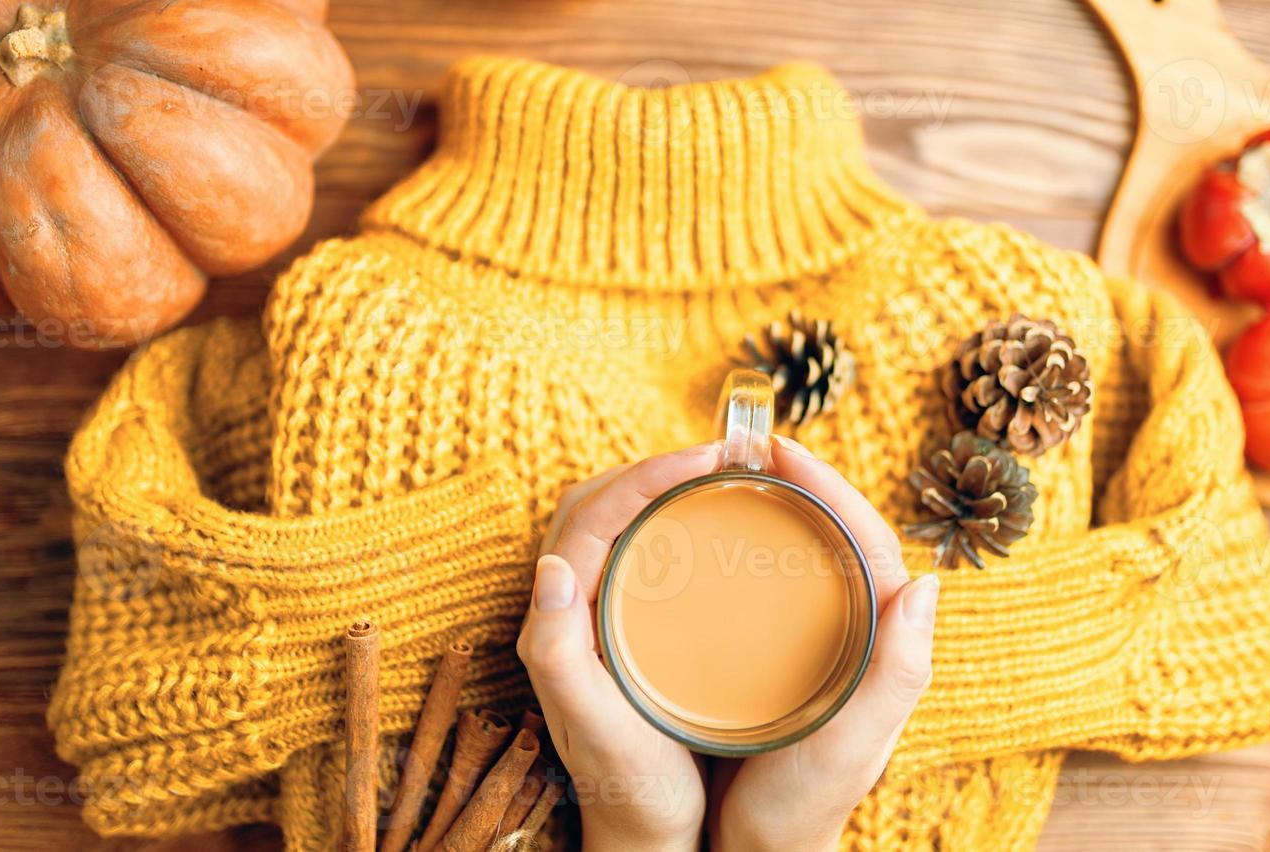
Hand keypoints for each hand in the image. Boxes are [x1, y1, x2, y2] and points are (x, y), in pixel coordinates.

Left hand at [517, 443, 721, 851]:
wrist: (645, 835)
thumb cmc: (628, 788)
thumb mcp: (596, 729)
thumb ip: (560, 655)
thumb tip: (550, 566)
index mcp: (555, 623)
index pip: (590, 519)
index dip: (644, 476)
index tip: (706, 458)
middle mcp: (565, 611)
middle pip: (597, 506)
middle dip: (652, 467)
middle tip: (718, 457)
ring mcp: (592, 615)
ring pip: (615, 522)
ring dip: (657, 487)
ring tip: (717, 475)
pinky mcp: (619, 625)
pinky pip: (635, 549)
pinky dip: (667, 519)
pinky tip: (710, 526)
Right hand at [706, 436, 938, 851]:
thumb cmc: (803, 808)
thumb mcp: (852, 748)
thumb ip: (895, 675)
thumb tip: (925, 582)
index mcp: (885, 642)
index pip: (867, 540)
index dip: (831, 485)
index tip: (783, 449)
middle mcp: (857, 632)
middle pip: (834, 535)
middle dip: (800, 481)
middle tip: (747, 448)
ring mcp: (817, 640)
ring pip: (803, 553)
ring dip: (773, 505)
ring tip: (726, 475)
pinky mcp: (779, 652)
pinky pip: (770, 581)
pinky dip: (746, 546)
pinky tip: (708, 535)